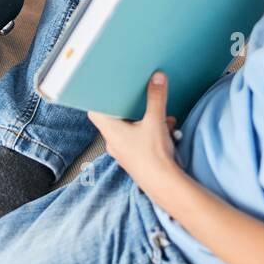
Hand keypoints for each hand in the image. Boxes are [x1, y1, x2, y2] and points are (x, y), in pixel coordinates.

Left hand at [87, 72, 179, 192]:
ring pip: (130, 128)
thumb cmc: (153, 155)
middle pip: (115, 117)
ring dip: (145, 119)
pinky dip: (151, 130)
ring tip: (162, 114)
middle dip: (130, 106)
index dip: (100, 99)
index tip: (107, 88)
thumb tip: (157, 77)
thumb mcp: (156, 121)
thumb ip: (156, 98)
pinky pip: (139, 138)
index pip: (95, 111)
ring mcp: (123, 151)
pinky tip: (168, 128)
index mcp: (110, 130)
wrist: (164, 185)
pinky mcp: (135, 157)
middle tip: (139, 95)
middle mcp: (113, 141)